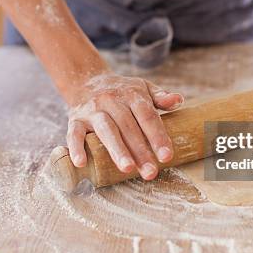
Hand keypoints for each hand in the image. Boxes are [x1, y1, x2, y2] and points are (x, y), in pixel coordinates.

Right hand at [67, 73, 183, 179]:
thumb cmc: (121, 91)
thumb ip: (160, 97)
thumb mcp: (143, 88)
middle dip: (140, 151)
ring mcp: (93, 110)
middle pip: (128, 127)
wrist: (86, 81)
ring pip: (106, 130)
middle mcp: (111, 100)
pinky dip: (76, 147)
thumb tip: (178, 100)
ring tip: (127, 169)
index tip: (167, 156)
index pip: (147, 116)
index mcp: (131, 94)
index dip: (157, 136)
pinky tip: (82, 163)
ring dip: (117, 150)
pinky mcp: (75, 119)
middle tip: (150, 172)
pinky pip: (74, 133)